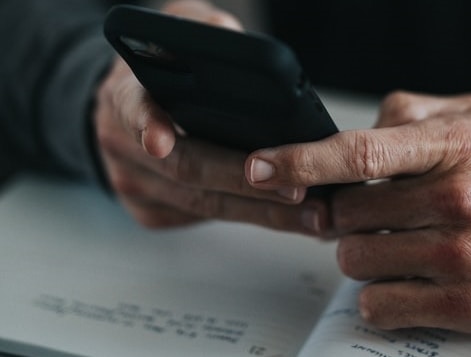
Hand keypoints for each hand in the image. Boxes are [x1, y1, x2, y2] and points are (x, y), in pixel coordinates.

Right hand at [94, 0, 313, 230]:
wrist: (131, 106)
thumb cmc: (167, 65)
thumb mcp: (180, 31)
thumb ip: (204, 30)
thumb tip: (236, 43)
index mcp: (124, 94)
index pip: (131, 107)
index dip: (147, 123)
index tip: (161, 141)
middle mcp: (120, 143)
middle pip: (184, 168)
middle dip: (244, 181)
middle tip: (296, 188)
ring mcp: (133, 182)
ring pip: (200, 204)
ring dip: (259, 211)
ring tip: (309, 212)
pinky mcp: (150, 211)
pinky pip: (202, 219)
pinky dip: (249, 217)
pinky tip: (287, 215)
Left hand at [245, 92, 470, 334]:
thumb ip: (409, 114)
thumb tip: (351, 132)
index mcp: (452, 146)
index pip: (359, 153)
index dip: (301, 160)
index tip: (262, 167)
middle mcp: (454, 199)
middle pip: (345, 215)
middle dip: (344, 216)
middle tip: (373, 214)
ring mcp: (458, 256)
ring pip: (354, 261)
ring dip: (362, 254)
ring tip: (398, 244)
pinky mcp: (463, 305)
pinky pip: (378, 304)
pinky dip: (378, 294)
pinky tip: (405, 279)